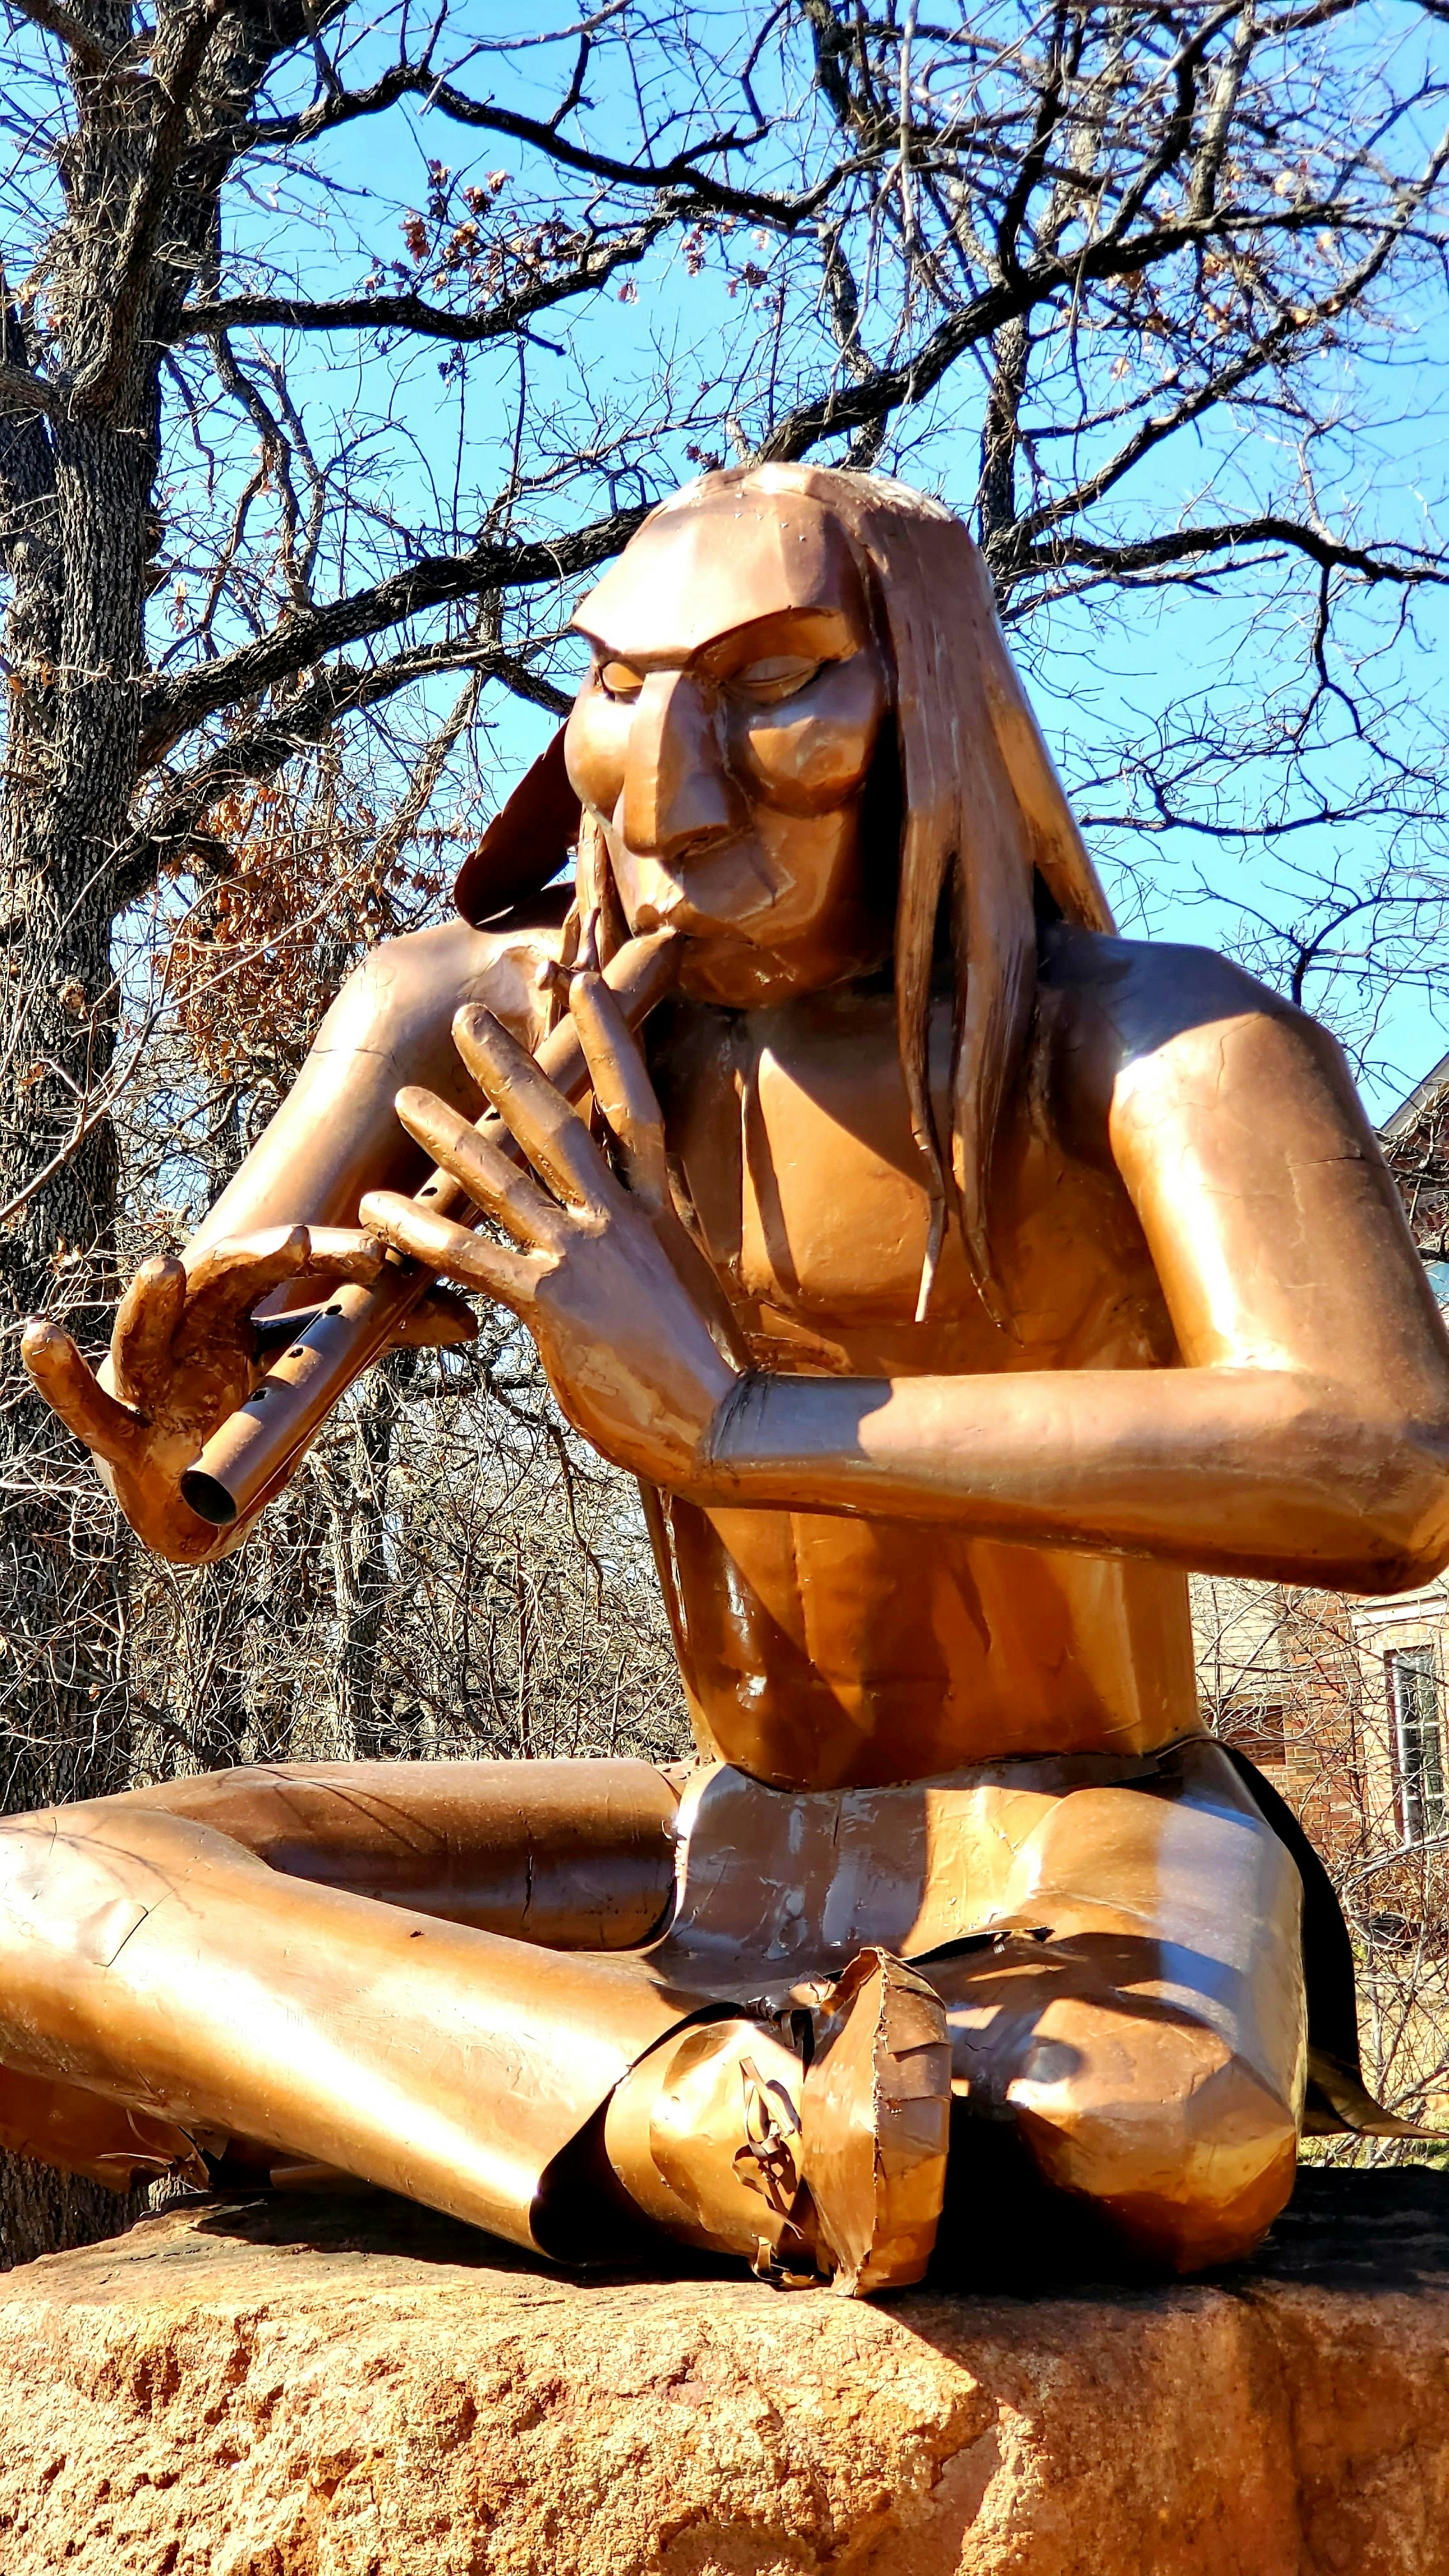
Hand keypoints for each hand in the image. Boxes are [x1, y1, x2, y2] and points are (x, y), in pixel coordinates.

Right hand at [21, 1225, 469, 1562]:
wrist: (192, 1495)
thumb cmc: (246, 1411)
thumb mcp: (312, 1370)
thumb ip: (377, 1337)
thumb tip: (467, 1317)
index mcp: (239, 1308)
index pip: (292, 1265)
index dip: (336, 1256)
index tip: (386, 1256)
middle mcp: (190, 1328)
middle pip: (224, 1281)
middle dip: (259, 1261)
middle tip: (302, 1243)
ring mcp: (149, 1376)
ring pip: (148, 1329)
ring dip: (152, 1303)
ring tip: (161, 1269)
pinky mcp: (118, 1431)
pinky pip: (84, 1403)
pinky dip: (59, 1374)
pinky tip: (37, 1337)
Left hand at [361, 971, 746, 1492]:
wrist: (729, 1421)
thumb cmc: (710, 1375)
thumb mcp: (684, 1293)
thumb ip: (647, 1258)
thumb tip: (628, 1253)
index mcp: (659, 1215)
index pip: (634, 1109)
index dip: (612, 1044)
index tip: (588, 990)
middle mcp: (621, 1221)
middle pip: (558, 1122)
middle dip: (510, 1065)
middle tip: (467, 1018)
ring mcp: (587, 1255)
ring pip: (505, 1178)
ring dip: (449, 1136)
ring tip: (404, 1100)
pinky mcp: (555, 1301)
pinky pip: (473, 1256)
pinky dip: (422, 1232)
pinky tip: (379, 1212)